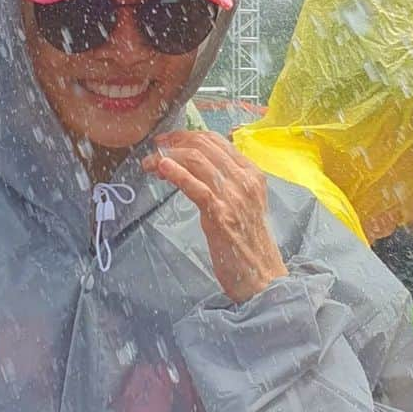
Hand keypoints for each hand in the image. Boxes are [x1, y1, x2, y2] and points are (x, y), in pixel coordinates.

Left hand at [143, 130, 287, 303]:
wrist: (262, 276)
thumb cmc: (249, 242)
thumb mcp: (244, 203)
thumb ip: (228, 182)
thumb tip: (199, 166)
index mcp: (251, 173)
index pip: (216, 140)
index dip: (187, 135)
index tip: (168, 141)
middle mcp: (245, 179)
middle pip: (204, 145)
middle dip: (174, 142)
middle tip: (155, 148)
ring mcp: (233, 196)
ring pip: (197, 160)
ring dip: (168, 157)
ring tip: (150, 163)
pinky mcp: (221, 214)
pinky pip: (196, 186)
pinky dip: (176, 173)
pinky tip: (161, 168)